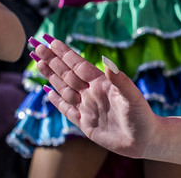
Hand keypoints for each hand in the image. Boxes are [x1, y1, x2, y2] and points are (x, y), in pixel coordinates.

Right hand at [31, 36, 156, 158]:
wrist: (144, 139)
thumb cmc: (141, 116)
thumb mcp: (132, 97)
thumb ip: (120, 80)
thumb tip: (108, 62)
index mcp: (102, 84)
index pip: (78, 65)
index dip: (64, 53)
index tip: (50, 41)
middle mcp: (92, 93)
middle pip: (67, 74)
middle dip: (52, 60)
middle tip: (37, 46)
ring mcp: (87, 107)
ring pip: (63, 88)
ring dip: (51, 76)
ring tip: (38, 62)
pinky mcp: (84, 123)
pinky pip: (66, 109)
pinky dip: (56, 100)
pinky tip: (47, 91)